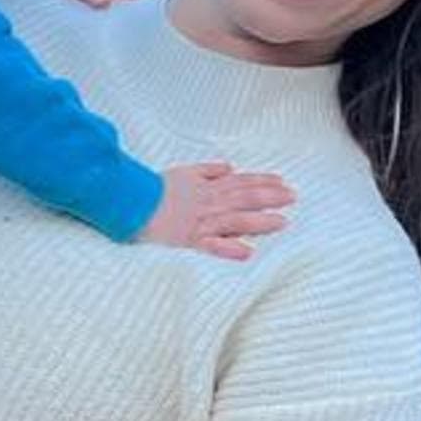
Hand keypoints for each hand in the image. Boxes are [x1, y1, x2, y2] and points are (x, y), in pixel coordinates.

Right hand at [139, 160, 292, 259]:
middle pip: (243, 198)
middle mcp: (207, 204)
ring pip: (234, 220)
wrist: (128, 202)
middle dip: (270, 197)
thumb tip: (228, 167)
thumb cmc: (153, 190)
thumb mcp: (181, 173)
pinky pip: (211, 246)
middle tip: (292, 198)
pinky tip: (246, 252)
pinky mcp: (188, 241)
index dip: (262, 181)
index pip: (240, 183)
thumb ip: (207, 170)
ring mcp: (199, 223)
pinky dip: (229, 248)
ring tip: (282, 222)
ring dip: (259, 221)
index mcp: (206, 188)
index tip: (282, 182)